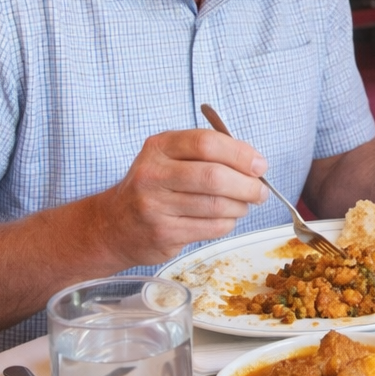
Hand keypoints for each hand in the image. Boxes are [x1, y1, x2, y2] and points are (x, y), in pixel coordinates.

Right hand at [98, 129, 268, 261]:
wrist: (114, 225)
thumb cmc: (154, 187)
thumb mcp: (170, 157)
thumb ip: (208, 154)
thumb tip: (254, 163)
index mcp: (159, 147)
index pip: (206, 143)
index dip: (240, 154)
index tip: (259, 165)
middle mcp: (153, 174)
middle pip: (214, 176)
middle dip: (247, 185)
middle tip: (260, 191)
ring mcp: (155, 205)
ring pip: (216, 205)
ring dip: (240, 207)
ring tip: (243, 205)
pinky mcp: (163, 233)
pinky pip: (211, 227)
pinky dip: (227, 223)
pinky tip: (224, 219)